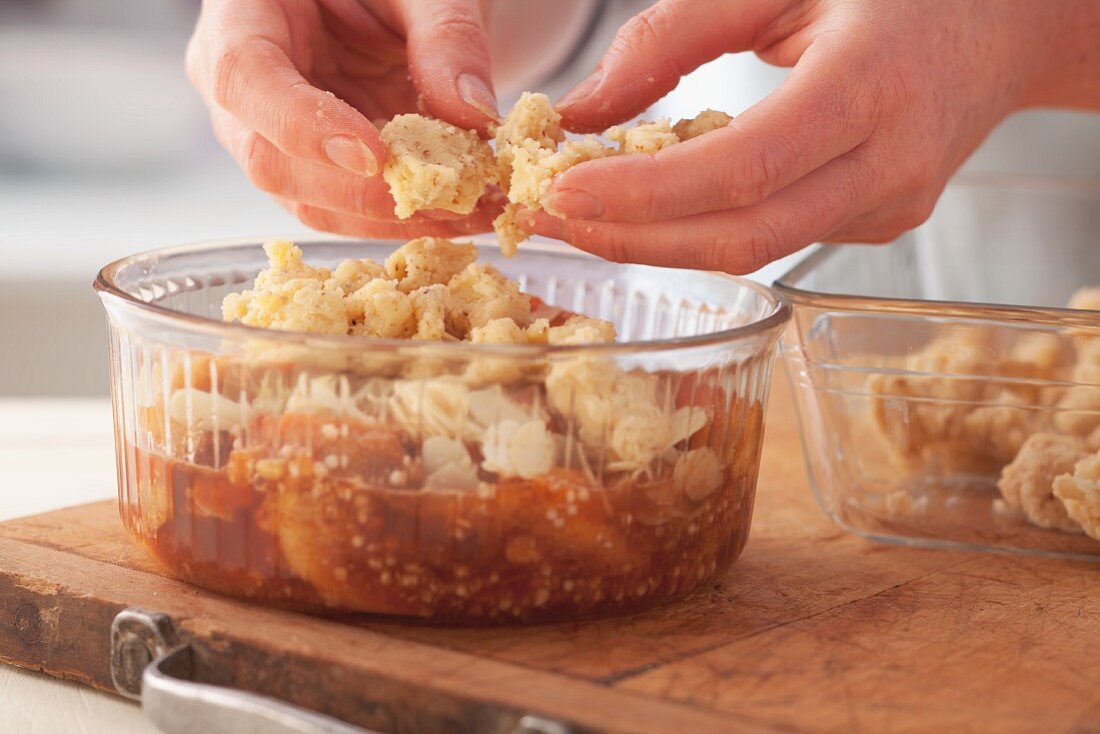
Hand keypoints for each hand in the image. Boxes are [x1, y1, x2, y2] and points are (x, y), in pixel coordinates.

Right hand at [186, 0, 502, 238]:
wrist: (388, 6)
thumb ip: (446, 34)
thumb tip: (474, 113)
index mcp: (242, 16)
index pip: (246, 79)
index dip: (303, 125)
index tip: (373, 155)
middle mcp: (243, 91)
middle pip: (273, 162)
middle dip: (365, 193)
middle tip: (451, 197)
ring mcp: (274, 140)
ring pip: (313, 204)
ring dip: (396, 217)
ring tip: (477, 210)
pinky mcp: (315, 173)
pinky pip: (349, 213)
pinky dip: (409, 216)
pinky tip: (465, 211)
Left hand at [528, 0, 1099, 273]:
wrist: (999, 24)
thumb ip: (674, 38)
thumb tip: (581, 110)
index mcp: (870, 84)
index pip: (743, 170)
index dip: (646, 195)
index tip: (562, 190)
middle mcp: (890, 163)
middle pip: (742, 238)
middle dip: (633, 238)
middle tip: (549, 218)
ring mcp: (891, 207)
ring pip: (755, 251)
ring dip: (659, 240)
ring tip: (585, 213)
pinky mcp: (879, 225)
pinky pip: (776, 240)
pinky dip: (704, 229)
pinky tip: (658, 206)